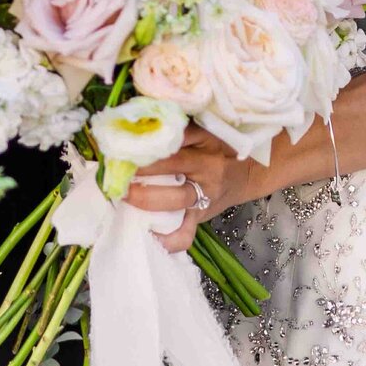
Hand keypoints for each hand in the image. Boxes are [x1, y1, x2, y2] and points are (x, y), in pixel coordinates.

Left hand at [122, 125, 253, 252]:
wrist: (250, 173)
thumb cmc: (220, 149)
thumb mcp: (205, 131)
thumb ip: (180, 129)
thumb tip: (138, 125)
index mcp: (206, 139)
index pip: (174, 134)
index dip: (146, 138)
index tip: (122, 139)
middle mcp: (207, 166)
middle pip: (169, 164)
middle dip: (138, 167)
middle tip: (115, 166)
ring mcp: (206, 193)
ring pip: (173, 198)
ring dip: (144, 198)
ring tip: (122, 194)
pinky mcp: (202, 215)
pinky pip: (185, 233)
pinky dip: (166, 239)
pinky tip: (148, 233)